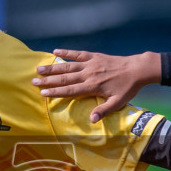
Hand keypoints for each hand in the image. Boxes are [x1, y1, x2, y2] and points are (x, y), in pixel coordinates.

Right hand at [33, 50, 160, 122]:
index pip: (70, 90)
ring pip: (68, 66)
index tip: (42, 93)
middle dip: (48, 80)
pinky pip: (78, 53)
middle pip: (65, 78)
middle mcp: (89, 74)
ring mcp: (91, 64)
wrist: (137, 68)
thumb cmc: (128, 88)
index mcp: (92, 86)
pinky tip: (55, 51)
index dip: (55, 92)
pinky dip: (66, 52)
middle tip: (33, 81)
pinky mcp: (94, 56)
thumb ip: (103, 110)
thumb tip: (91, 120)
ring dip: (53, 67)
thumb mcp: (118, 102)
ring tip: (39, 68)